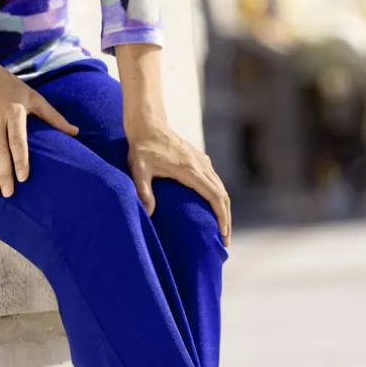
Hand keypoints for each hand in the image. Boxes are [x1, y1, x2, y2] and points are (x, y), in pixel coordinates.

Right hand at [0, 60, 78, 195]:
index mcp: (14, 111)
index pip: (18, 141)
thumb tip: (76, 132)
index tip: (23, 178)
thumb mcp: (32, 96)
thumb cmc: (7, 85)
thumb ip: (53, 116)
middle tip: (8, 193)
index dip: (20, 161)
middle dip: (4, 174)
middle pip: (0, 150)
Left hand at [125, 119, 231, 243]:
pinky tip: (213, 210)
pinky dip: (219, 198)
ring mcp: (203, 162)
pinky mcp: (200, 160)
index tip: (223, 234)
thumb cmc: (142, 148)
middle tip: (224, 241)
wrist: (148, 125)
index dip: (221, 216)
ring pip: (221, 188)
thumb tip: (147, 213)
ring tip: (222, 230)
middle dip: (226, 219)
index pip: (214, 196)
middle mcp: (201, 165)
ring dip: (224, 209)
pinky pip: (215, 182)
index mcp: (190, 169)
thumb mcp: (139, 169)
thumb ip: (143, 190)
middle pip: (223, 195)